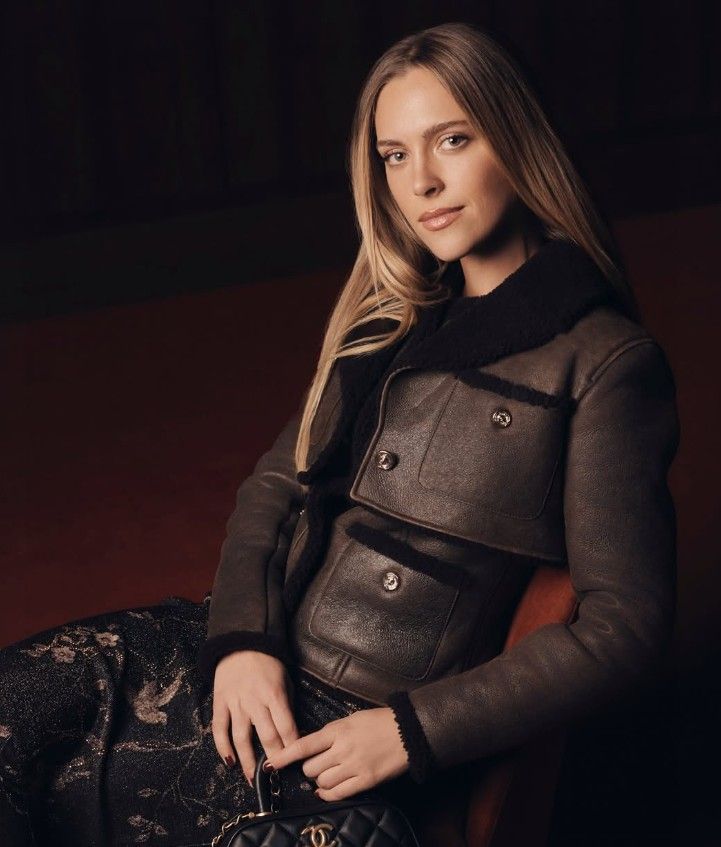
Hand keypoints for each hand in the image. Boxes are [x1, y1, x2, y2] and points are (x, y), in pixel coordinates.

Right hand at [211, 650, 299, 784]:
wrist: (241, 643)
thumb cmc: (268, 664)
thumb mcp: (285, 680)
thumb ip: (287, 706)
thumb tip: (292, 733)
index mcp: (274, 695)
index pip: (286, 727)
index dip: (291, 747)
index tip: (296, 762)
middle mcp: (254, 702)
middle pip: (266, 736)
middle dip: (273, 758)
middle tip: (277, 778)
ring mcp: (235, 704)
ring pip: (241, 738)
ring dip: (248, 761)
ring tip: (253, 778)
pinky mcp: (220, 703)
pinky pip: (220, 729)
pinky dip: (223, 747)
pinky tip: (229, 762)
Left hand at [265, 707, 408, 800]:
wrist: (407, 731)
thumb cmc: (379, 721)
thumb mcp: (351, 719)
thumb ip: (332, 733)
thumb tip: (313, 746)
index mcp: (338, 729)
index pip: (304, 745)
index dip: (284, 756)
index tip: (270, 764)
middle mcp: (343, 749)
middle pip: (310, 767)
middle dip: (308, 768)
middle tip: (315, 765)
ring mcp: (354, 766)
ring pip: (321, 781)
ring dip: (319, 780)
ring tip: (327, 774)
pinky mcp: (365, 781)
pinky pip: (337, 793)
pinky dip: (327, 794)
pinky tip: (326, 790)